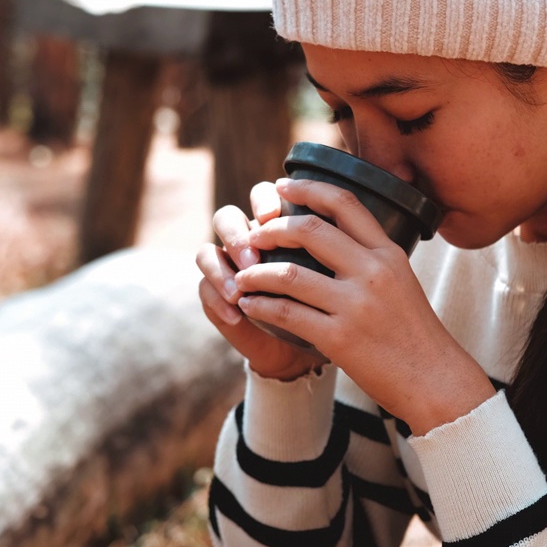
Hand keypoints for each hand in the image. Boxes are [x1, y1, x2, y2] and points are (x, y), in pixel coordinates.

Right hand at [196, 181, 329, 380]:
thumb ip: (329, 252)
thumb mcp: (333, 278)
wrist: (306, 350)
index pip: (261, 196)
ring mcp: (229, 268)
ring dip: (222, 268)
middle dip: (236, 234)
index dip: (262, 199)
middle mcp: (248, 242)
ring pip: (206, 252)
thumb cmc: (328, 307)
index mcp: (277, 226)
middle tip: (252, 258)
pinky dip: (218, 301)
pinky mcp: (216, 297)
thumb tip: (342, 230)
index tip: (273, 214)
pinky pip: (203, 289)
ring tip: (240, 291)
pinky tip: (236, 314)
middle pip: (226, 217)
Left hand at [233, 178, 495, 433]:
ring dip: (256, 273)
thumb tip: (334, 234)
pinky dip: (260, 307)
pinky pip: (286, 314)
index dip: (306, 188)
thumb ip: (371, 258)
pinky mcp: (340, 338)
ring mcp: (356, 305)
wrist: (434, 379)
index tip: (280, 187)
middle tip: (252, 236)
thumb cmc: (413, 332)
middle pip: (309, 229)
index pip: (344, 203)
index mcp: (388, 253)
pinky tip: (250, 306)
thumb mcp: (401, 281)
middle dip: (271, 229)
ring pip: (289, 273)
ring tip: (242, 277)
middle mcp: (373, 271)